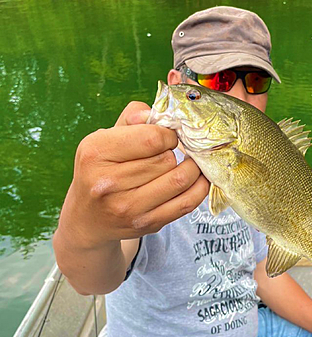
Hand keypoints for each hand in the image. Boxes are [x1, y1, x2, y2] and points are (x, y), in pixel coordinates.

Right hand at [59, 101, 209, 247]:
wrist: (88, 219)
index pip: (151, 138)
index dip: (168, 133)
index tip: (166, 135)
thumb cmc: (102, 169)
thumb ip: (134, 117)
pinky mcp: (147, 224)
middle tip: (173, 151)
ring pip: (179, 180)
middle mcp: (108, 183)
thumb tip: (161, 112)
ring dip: (191, 168)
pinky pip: (187, 203)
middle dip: (176, 152)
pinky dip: (199, 187)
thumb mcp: (106, 137)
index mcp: (96, 153)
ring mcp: (128, 208)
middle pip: (166, 159)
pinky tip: (198, 178)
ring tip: (188, 162)